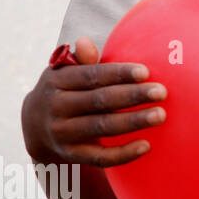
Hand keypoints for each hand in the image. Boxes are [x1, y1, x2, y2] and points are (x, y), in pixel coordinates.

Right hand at [20, 36, 167, 166]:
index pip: (91, 76)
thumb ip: (81, 59)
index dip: (118, 74)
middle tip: (162, 92)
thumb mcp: (66, 72)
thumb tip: (85, 42)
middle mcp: (56, 107)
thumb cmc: (66, 90)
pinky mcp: (70, 154)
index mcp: (57, 81)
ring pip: (101, 127)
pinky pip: (99, 157)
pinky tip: (146, 145)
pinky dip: (123, 154)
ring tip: (161, 115)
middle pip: (100, 101)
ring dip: (133, 121)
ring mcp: (62, 133)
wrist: (36, 126)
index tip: (145, 72)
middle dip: (132, 96)